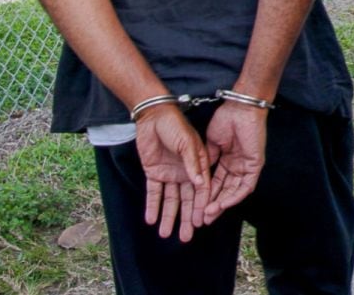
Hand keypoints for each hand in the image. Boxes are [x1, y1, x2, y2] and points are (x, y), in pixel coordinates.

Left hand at [135, 105, 210, 241]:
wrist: (153, 115)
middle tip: (185, 237)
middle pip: (186, 200)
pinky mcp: (154, 173)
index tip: (200, 222)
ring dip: (169, 216)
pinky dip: (153, 206)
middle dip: (186, 218)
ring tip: (166, 234)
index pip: (201, 190)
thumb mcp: (187, 142)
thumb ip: (193, 163)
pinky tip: (151, 220)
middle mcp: (185, 173)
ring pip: (171, 200)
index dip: (201, 206)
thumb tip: (200, 184)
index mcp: (197, 165)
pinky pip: (154, 193)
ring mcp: (169, 174)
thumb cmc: (175, 125)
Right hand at [203, 103, 268, 221]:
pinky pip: (246, 186)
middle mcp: (237, 166)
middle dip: (214, 206)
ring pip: (235, 192)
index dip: (206, 196)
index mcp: (227, 160)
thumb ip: (207, 160)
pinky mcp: (255, 166)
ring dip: (222, 204)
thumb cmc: (226, 119)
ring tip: (209, 214)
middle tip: (202, 219)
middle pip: (226, 191)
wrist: (239, 108)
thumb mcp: (211, 143)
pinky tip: (223, 204)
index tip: (196, 207)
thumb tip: (200, 176)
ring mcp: (247, 167)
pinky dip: (234, 196)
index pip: (217, 184)